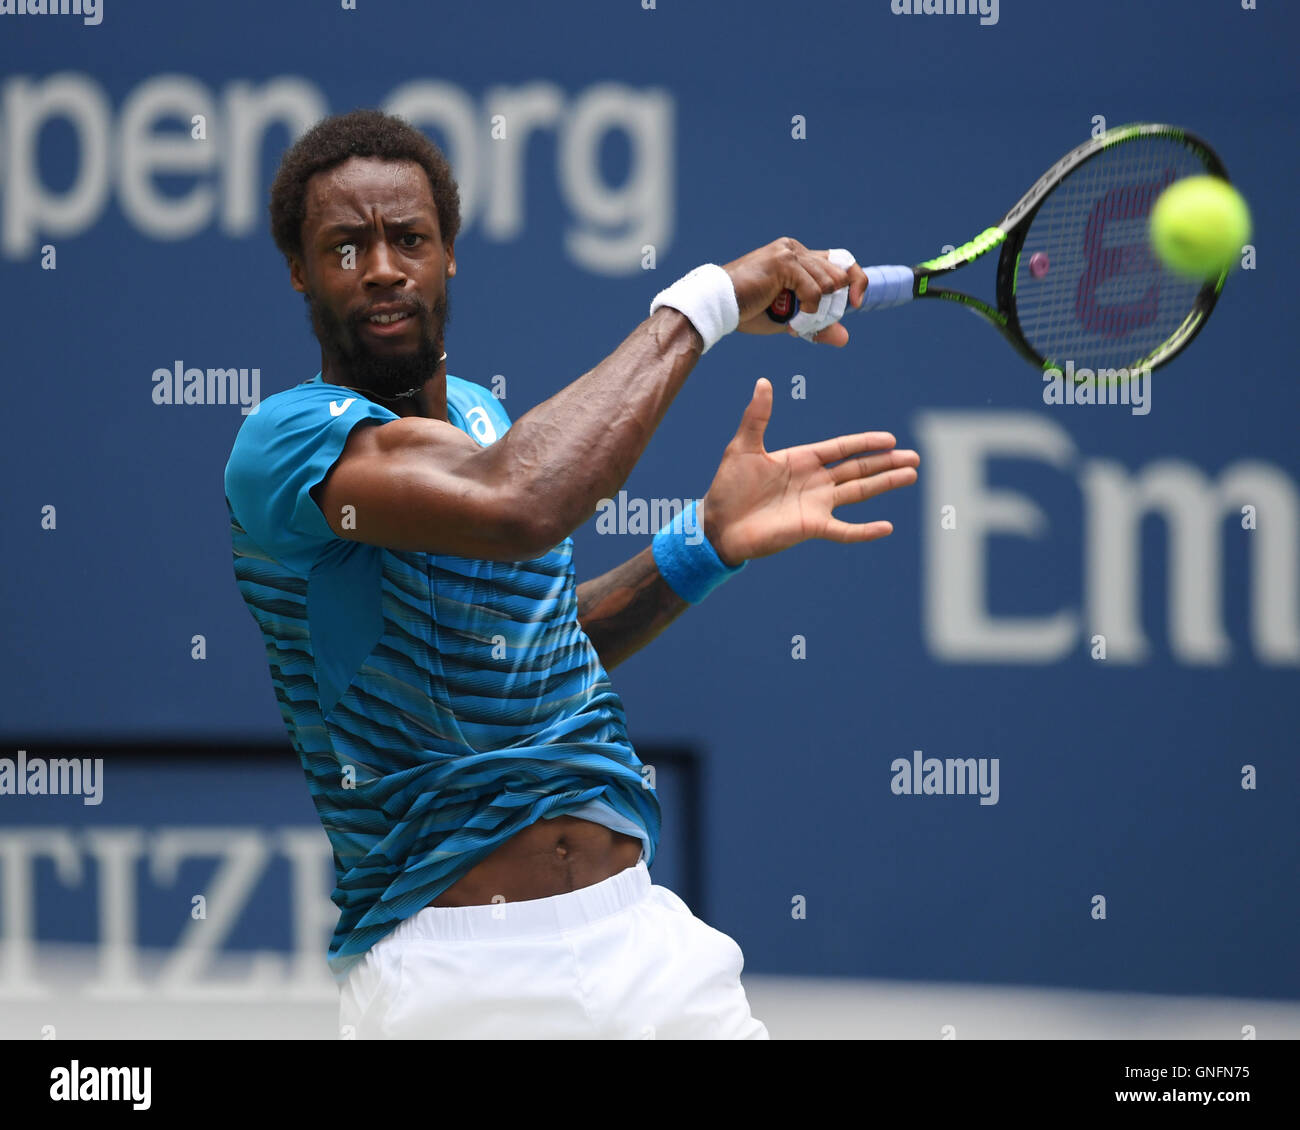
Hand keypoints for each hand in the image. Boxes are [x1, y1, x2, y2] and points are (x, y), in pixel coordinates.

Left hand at [699, 378, 918, 564]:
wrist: (718, 525)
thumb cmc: (727, 487)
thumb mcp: (742, 447)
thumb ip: (757, 417)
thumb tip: (763, 382)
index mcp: (802, 460)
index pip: (842, 448)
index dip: (865, 442)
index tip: (890, 438)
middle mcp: (814, 481)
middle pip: (858, 468)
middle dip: (886, 462)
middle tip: (915, 457)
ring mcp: (816, 505)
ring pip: (859, 492)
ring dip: (885, 484)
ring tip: (911, 475)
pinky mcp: (811, 527)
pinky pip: (844, 530)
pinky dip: (865, 531)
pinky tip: (887, 527)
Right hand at [723, 238, 867, 345]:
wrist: (717, 306)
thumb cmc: (748, 311)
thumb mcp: (790, 320)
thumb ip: (818, 324)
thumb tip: (845, 337)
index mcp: (798, 256)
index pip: (841, 261)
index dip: (856, 280)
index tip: (857, 304)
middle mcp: (795, 249)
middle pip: (840, 274)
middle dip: (833, 305)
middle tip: (809, 322)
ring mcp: (790, 252)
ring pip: (829, 284)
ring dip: (817, 312)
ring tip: (795, 323)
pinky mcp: (784, 262)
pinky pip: (814, 291)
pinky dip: (808, 312)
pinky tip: (791, 321)